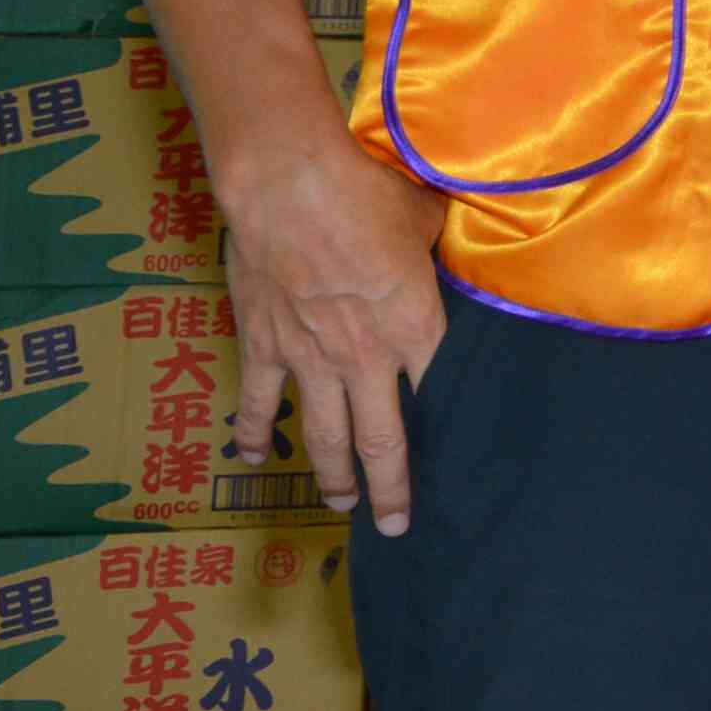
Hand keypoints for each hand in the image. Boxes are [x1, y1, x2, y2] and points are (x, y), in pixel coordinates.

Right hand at [217, 130, 445, 537]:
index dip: (450, 429)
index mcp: (415, 326)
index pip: (441, 391)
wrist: (290, 186)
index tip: (460, 462)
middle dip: (392, 487)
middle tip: (398, 524)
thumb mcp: (426, 215)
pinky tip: (251, 458)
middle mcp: (365, 356)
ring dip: (333, 475)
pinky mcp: (264, 346)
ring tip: (341, 506)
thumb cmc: (367, 192)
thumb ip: (439, 243)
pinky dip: (253, 433)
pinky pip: (258, 402)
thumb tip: (453, 234)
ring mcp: (310, 358)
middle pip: (384, 439)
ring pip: (325, 435)